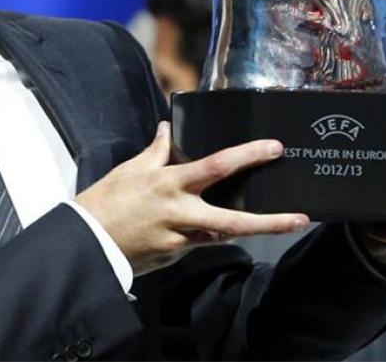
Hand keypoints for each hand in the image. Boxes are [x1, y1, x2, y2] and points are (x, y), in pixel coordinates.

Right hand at [75, 122, 308, 275]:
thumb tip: (167, 128)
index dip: (249, 156)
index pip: (217, 166)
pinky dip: (208, 236)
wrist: (86, 242)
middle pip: (234, 221)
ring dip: (248, 231)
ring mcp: (179, 239)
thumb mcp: (130, 170)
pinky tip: (210, 230)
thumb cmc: (105, 201)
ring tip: (276, 224)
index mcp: (169, 184)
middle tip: (300, 218)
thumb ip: (156, 151)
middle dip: (271, 222)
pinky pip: (199, 244)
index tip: (274, 149)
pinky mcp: (174, 256)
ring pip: (222, 236)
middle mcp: (179, 213)